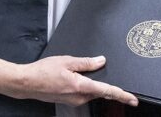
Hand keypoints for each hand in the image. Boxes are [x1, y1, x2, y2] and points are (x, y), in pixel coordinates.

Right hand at [15, 55, 138, 106]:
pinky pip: (83, 93)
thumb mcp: (67, 61)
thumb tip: (101, 61)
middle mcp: (79, 97)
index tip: (133, 99)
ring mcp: (73, 101)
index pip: (107, 91)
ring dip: (93, 84)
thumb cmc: (44, 71)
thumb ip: (86, 62)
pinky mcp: (69, 101)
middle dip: (106, 85)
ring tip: (81, 72)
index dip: (122, 95)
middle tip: (105, 74)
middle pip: (100, 91)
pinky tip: (76, 78)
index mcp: (80, 86)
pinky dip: (85, 86)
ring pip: (91, 92)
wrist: (27, 83)